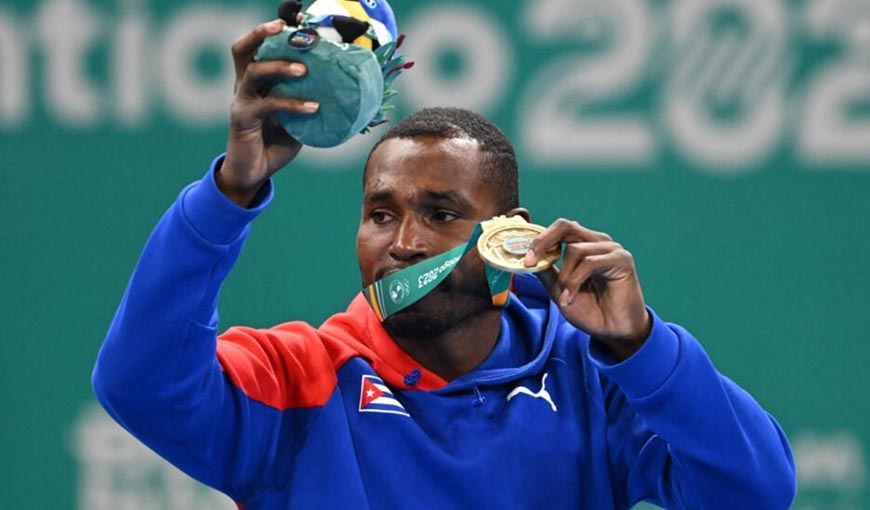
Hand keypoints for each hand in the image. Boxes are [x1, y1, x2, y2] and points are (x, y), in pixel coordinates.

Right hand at [218, 19, 318, 206]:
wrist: (252, 173)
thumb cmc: (275, 143)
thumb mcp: (297, 119)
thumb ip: (309, 101)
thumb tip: (346, 92)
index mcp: (255, 81)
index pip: (258, 47)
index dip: (271, 30)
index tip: (296, 18)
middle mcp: (244, 86)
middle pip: (242, 49)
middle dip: (261, 33)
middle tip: (284, 28)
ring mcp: (241, 101)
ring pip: (254, 71)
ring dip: (280, 66)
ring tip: (305, 69)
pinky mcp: (243, 119)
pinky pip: (268, 105)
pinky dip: (292, 104)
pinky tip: (313, 107)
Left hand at [524, 219, 650, 359]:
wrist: (614, 331)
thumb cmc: (590, 310)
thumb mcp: (559, 290)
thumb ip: (546, 272)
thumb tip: (526, 259)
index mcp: (584, 244)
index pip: (558, 230)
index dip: (538, 239)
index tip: (524, 258)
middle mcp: (597, 242)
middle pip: (565, 226)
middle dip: (543, 242)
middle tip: (530, 261)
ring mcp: (611, 249)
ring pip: (575, 249)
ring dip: (564, 276)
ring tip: (564, 296)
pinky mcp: (621, 260)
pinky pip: (589, 263)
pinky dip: (575, 281)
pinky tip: (571, 298)